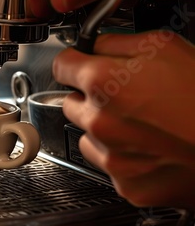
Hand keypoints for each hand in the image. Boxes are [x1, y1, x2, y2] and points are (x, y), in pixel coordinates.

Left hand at [53, 32, 194, 208]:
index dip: (74, 62)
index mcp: (102, 81)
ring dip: (103, 126)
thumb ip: (116, 42)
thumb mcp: (164, 46)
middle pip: (71, 101)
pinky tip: (148, 146)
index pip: (61, 65)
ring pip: (86, 133)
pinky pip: (106, 162)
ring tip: (142, 122)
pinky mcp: (124, 183)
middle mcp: (98, 120)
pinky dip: (119, 154)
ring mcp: (110, 155)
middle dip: (90, 95)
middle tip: (125, 95)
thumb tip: (93, 44)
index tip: (81, 64)